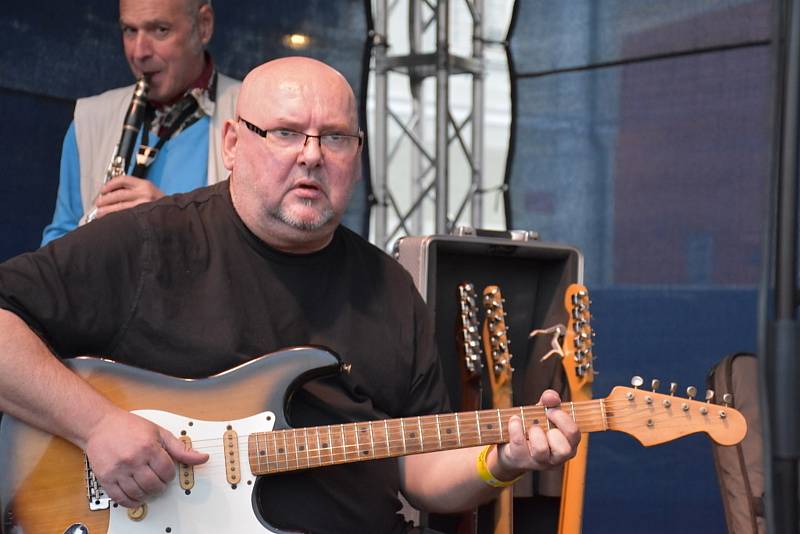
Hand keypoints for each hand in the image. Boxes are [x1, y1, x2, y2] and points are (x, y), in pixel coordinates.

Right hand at [83, 409, 207, 507]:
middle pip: (154, 484)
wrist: (100, 425)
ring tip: (148, 488)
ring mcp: (119, 470)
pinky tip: (136, 496)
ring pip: (138, 493)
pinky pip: (120, 497)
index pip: (167, 471)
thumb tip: (201, 457)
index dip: (170, 474)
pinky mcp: (106, 478)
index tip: (168, 473)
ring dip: (147, 494)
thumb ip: (180, 448)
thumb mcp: (159, 432)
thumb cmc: (129, 427)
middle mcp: (133, 459)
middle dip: (161, 486)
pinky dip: (131, 501)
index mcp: (149, 447)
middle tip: (160, 483)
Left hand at [91, 175, 164, 219]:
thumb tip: (112, 195)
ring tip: (100, 213)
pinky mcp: (144, 216)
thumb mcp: (151, 192)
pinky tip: (111, 220)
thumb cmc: (162, 205)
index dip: (110, 184)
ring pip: (120, 207)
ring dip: (107, 210)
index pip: (123, 180)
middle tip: (98, 203)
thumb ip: (135, 191)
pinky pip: (126, 216)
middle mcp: (145, 193)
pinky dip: (116, 218)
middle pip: (119, 194)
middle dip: (105, 199)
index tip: (103, 190)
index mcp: (146, 185)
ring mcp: (145, 205)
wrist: (176, 215)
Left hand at [493, 389, 579, 477]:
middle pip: (563, 449)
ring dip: (535, 432)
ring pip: (541, 449)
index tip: (551, 410)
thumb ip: (550, 402)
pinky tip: (514, 420)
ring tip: (531, 427)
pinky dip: (515, 427)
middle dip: (552, 428)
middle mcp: (556, 458)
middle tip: (543, 418)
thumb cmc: (534, 430)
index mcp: (568, 445)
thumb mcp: (544, 414)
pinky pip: (519, 443)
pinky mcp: (520, 460)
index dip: (563, 419)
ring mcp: (538, 462)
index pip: (574, 434)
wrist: (512, 449)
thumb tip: (551, 396)